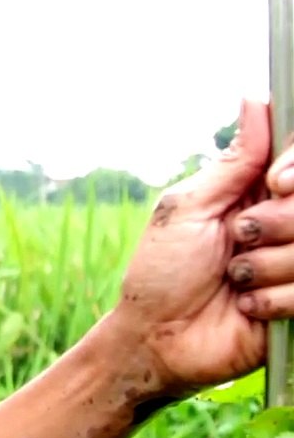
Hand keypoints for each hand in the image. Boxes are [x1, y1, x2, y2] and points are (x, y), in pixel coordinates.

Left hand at [115, 97, 283, 399]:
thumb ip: (233, 161)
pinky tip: (245, 307)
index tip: (274, 183)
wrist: (157, 338)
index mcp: (257, 194)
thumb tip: (254, 98)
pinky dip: (269, 300)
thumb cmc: (161, 271)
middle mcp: (285, 226)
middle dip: (271, 224)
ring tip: (233, 280)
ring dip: (263, 267)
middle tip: (235, 241)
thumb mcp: (188, 208)